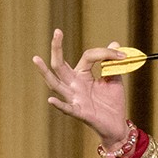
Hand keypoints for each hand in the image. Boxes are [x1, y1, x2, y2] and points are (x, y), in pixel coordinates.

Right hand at [32, 29, 129, 148]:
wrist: (117, 125)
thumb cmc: (112, 103)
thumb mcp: (114, 80)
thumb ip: (111, 64)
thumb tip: (115, 43)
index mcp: (82, 75)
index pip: (88, 56)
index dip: (105, 53)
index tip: (121, 54)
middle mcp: (74, 85)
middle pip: (60, 65)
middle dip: (57, 49)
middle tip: (57, 32)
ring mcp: (74, 98)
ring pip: (56, 84)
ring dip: (45, 72)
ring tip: (36, 59)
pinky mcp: (80, 113)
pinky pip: (67, 108)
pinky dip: (60, 105)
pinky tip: (51, 100)